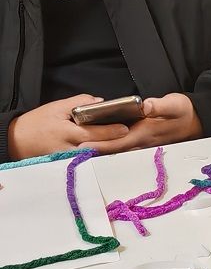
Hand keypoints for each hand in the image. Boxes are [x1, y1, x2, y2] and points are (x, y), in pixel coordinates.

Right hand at [7, 95, 129, 159]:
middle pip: (100, 148)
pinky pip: (90, 162)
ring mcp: (72, 160)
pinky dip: (102, 157)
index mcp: (68, 133)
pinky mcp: (72, 166)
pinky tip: (113, 152)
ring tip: (128, 145)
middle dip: (118, 143)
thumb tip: (100, 101)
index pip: (94, 133)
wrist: (18, 141)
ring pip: (97, 157)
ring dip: (113, 152)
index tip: (125, 128)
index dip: (111, 131)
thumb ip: (79, 103)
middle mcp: (72, 149)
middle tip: (133, 138)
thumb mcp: (56, 107)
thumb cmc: (38, 123)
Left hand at [81, 93, 202, 153]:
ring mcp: (143, 142)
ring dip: (100, 150)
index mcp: (146, 133)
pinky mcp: (142, 140)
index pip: (120, 140)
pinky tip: (97, 143)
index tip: (85, 146)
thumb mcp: (174, 104)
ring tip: (79, 150)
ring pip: (118, 149)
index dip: (102, 144)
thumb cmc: (184, 111)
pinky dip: (109, 146)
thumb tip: (146, 106)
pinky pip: (122, 145)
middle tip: (72, 152)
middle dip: (95, 150)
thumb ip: (160, 106)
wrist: (197, 120)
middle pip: (115, 149)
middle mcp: (142, 141)